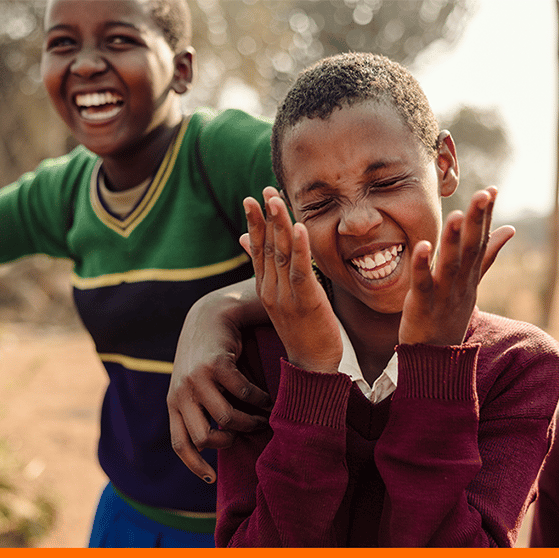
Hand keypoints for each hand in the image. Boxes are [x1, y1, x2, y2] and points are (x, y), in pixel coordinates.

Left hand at [168, 279, 272, 482]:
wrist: (209, 315)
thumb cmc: (206, 356)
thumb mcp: (194, 383)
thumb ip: (200, 409)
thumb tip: (216, 444)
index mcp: (174, 402)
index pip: (181, 443)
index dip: (195, 465)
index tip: (211, 479)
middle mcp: (182, 393)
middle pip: (206, 438)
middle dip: (230, 441)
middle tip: (246, 434)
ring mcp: (197, 379)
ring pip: (227, 418)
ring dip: (250, 422)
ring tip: (263, 418)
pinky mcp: (217, 365)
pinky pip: (243, 394)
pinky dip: (259, 400)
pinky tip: (267, 399)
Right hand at [243, 187, 341, 373]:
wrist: (311, 366)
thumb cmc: (302, 331)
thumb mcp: (281, 299)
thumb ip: (267, 271)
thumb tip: (247, 244)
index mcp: (265, 287)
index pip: (256, 249)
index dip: (254, 222)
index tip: (252, 198)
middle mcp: (271, 289)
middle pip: (266, 246)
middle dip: (265, 216)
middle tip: (264, 190)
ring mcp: (286, 296)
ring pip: (281, 254)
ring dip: (279, 225)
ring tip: (276, 200)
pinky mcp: (305, 302)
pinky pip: (301, 271)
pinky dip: (300, 248)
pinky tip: (300, 227)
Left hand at [398, 187, 512, 346]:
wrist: (435, 358)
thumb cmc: (450, 315)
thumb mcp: (472, 283)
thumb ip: (487, 255)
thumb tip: (510, 228)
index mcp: (470, 274)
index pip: (481, 240)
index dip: (486, 216)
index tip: (492, 190)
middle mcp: (460, 282)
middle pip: (471, 248)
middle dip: (477, 221)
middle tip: (483, 194)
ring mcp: (443, 294)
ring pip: (450, 264)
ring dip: (455, 240)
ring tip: (458, 216)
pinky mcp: (422, 304)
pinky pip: (422, 283)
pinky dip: (422, 265)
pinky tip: (422, 245)